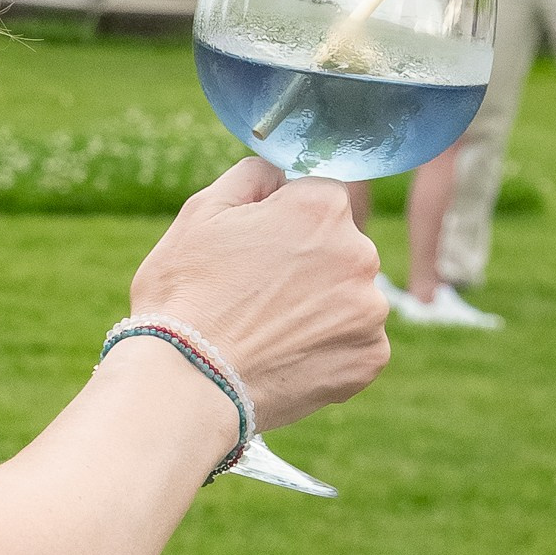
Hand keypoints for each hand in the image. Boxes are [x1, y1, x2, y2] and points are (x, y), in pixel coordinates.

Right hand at [126, 160, 388, 432]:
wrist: (187, 382)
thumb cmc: (185, 293)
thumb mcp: (202, 211)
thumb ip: (252, 176)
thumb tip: (279, 173)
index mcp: (322, 207)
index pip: (317, 198)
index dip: (281, 221)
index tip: (254, 250)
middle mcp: (360, 253)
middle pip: (338, 248)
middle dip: (305, 265)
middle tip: (254, 295)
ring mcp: (370, 311)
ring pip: (347, 298)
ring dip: (317, 308)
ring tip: (266, 331)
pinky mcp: (370, 359)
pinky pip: (354, 344)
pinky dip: (326, 350)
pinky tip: (284, 356)